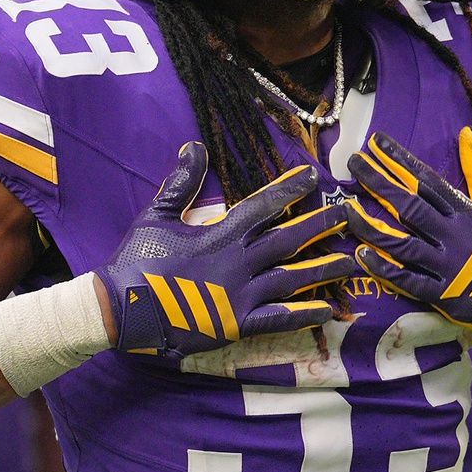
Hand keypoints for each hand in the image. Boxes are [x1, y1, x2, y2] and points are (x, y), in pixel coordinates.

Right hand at [99, 142, 355, 356]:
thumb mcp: (157, 215)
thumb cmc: (136, 260)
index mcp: (219, 234)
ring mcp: (240, 295)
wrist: (120, 308)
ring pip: (291, 278)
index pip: (263, 205)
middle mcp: (237, 262)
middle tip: (348, 214)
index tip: (312, 177)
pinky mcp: (236, 325)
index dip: (290, 189)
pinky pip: (278, 319)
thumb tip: (193, 146)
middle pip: (288, 239)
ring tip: (350, 260)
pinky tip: (328, 309)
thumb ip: (181, 182)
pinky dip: (304, 314)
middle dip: (319, 225)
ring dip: (323, 268)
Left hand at [346, 130, 471, 337]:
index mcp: (466, 211)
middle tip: (353, 162)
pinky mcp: (441, 294)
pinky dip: (382, 267)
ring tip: (346, 209)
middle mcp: (453, 235)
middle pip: (408, 205)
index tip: (376, 142)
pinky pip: (405, 279)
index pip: (426, 180)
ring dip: (371, 226)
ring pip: (400, 243)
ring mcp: (446, 266)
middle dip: (378, 182)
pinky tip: (360, 254)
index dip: (400, 160)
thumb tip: (467, 132)